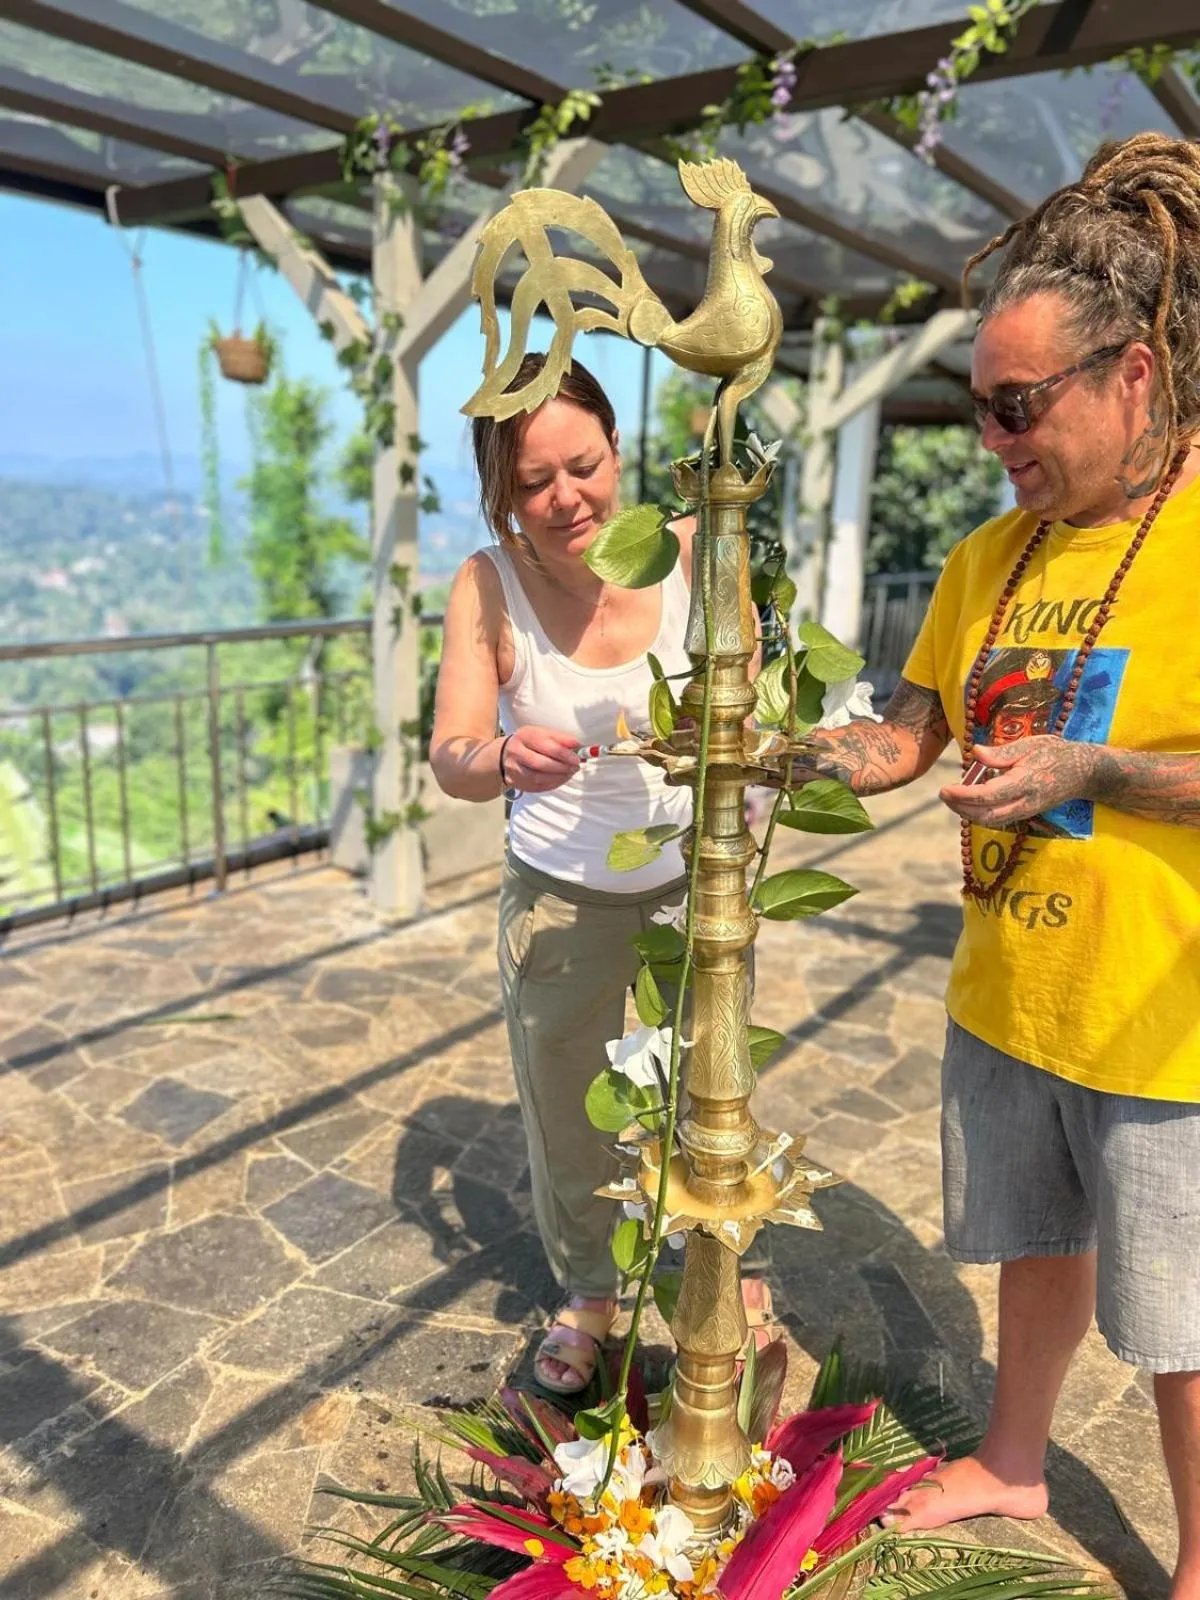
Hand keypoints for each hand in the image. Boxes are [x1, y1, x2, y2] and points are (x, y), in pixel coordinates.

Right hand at [502, 726, 579, 792]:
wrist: (504, 754)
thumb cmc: (529, 742)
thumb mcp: (543, 734)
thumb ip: (561, 739)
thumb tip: (579, 746)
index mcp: (524, 736)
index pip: (545, 746)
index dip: (564, 754)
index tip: (577, 758)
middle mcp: (516, 752)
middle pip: (541, 764)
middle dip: (562, 767)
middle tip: (575, 767)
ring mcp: (514, 770)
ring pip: (538, 778)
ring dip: (559, 777)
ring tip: (570, 773)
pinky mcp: (516, 783)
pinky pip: (537, 787)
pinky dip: (553, 784)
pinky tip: (561, 778)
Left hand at [939, 738, 1096, 826]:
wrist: (1084, 773)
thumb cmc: (1056, 753)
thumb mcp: (1031, 744)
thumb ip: (1002, 753)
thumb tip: (975, 753)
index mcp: (1025, 782)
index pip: (988, 795)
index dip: (963, 795)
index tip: (945, 789)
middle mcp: (1025, 802)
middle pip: (986, 815)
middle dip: (961, 808)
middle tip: (943, 794)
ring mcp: (1027, 811)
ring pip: (991, 821)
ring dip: (968, 813)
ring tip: (952, 798)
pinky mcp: (1026, 814)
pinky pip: (998, 820)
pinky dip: (980, 813)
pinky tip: (969, 802)